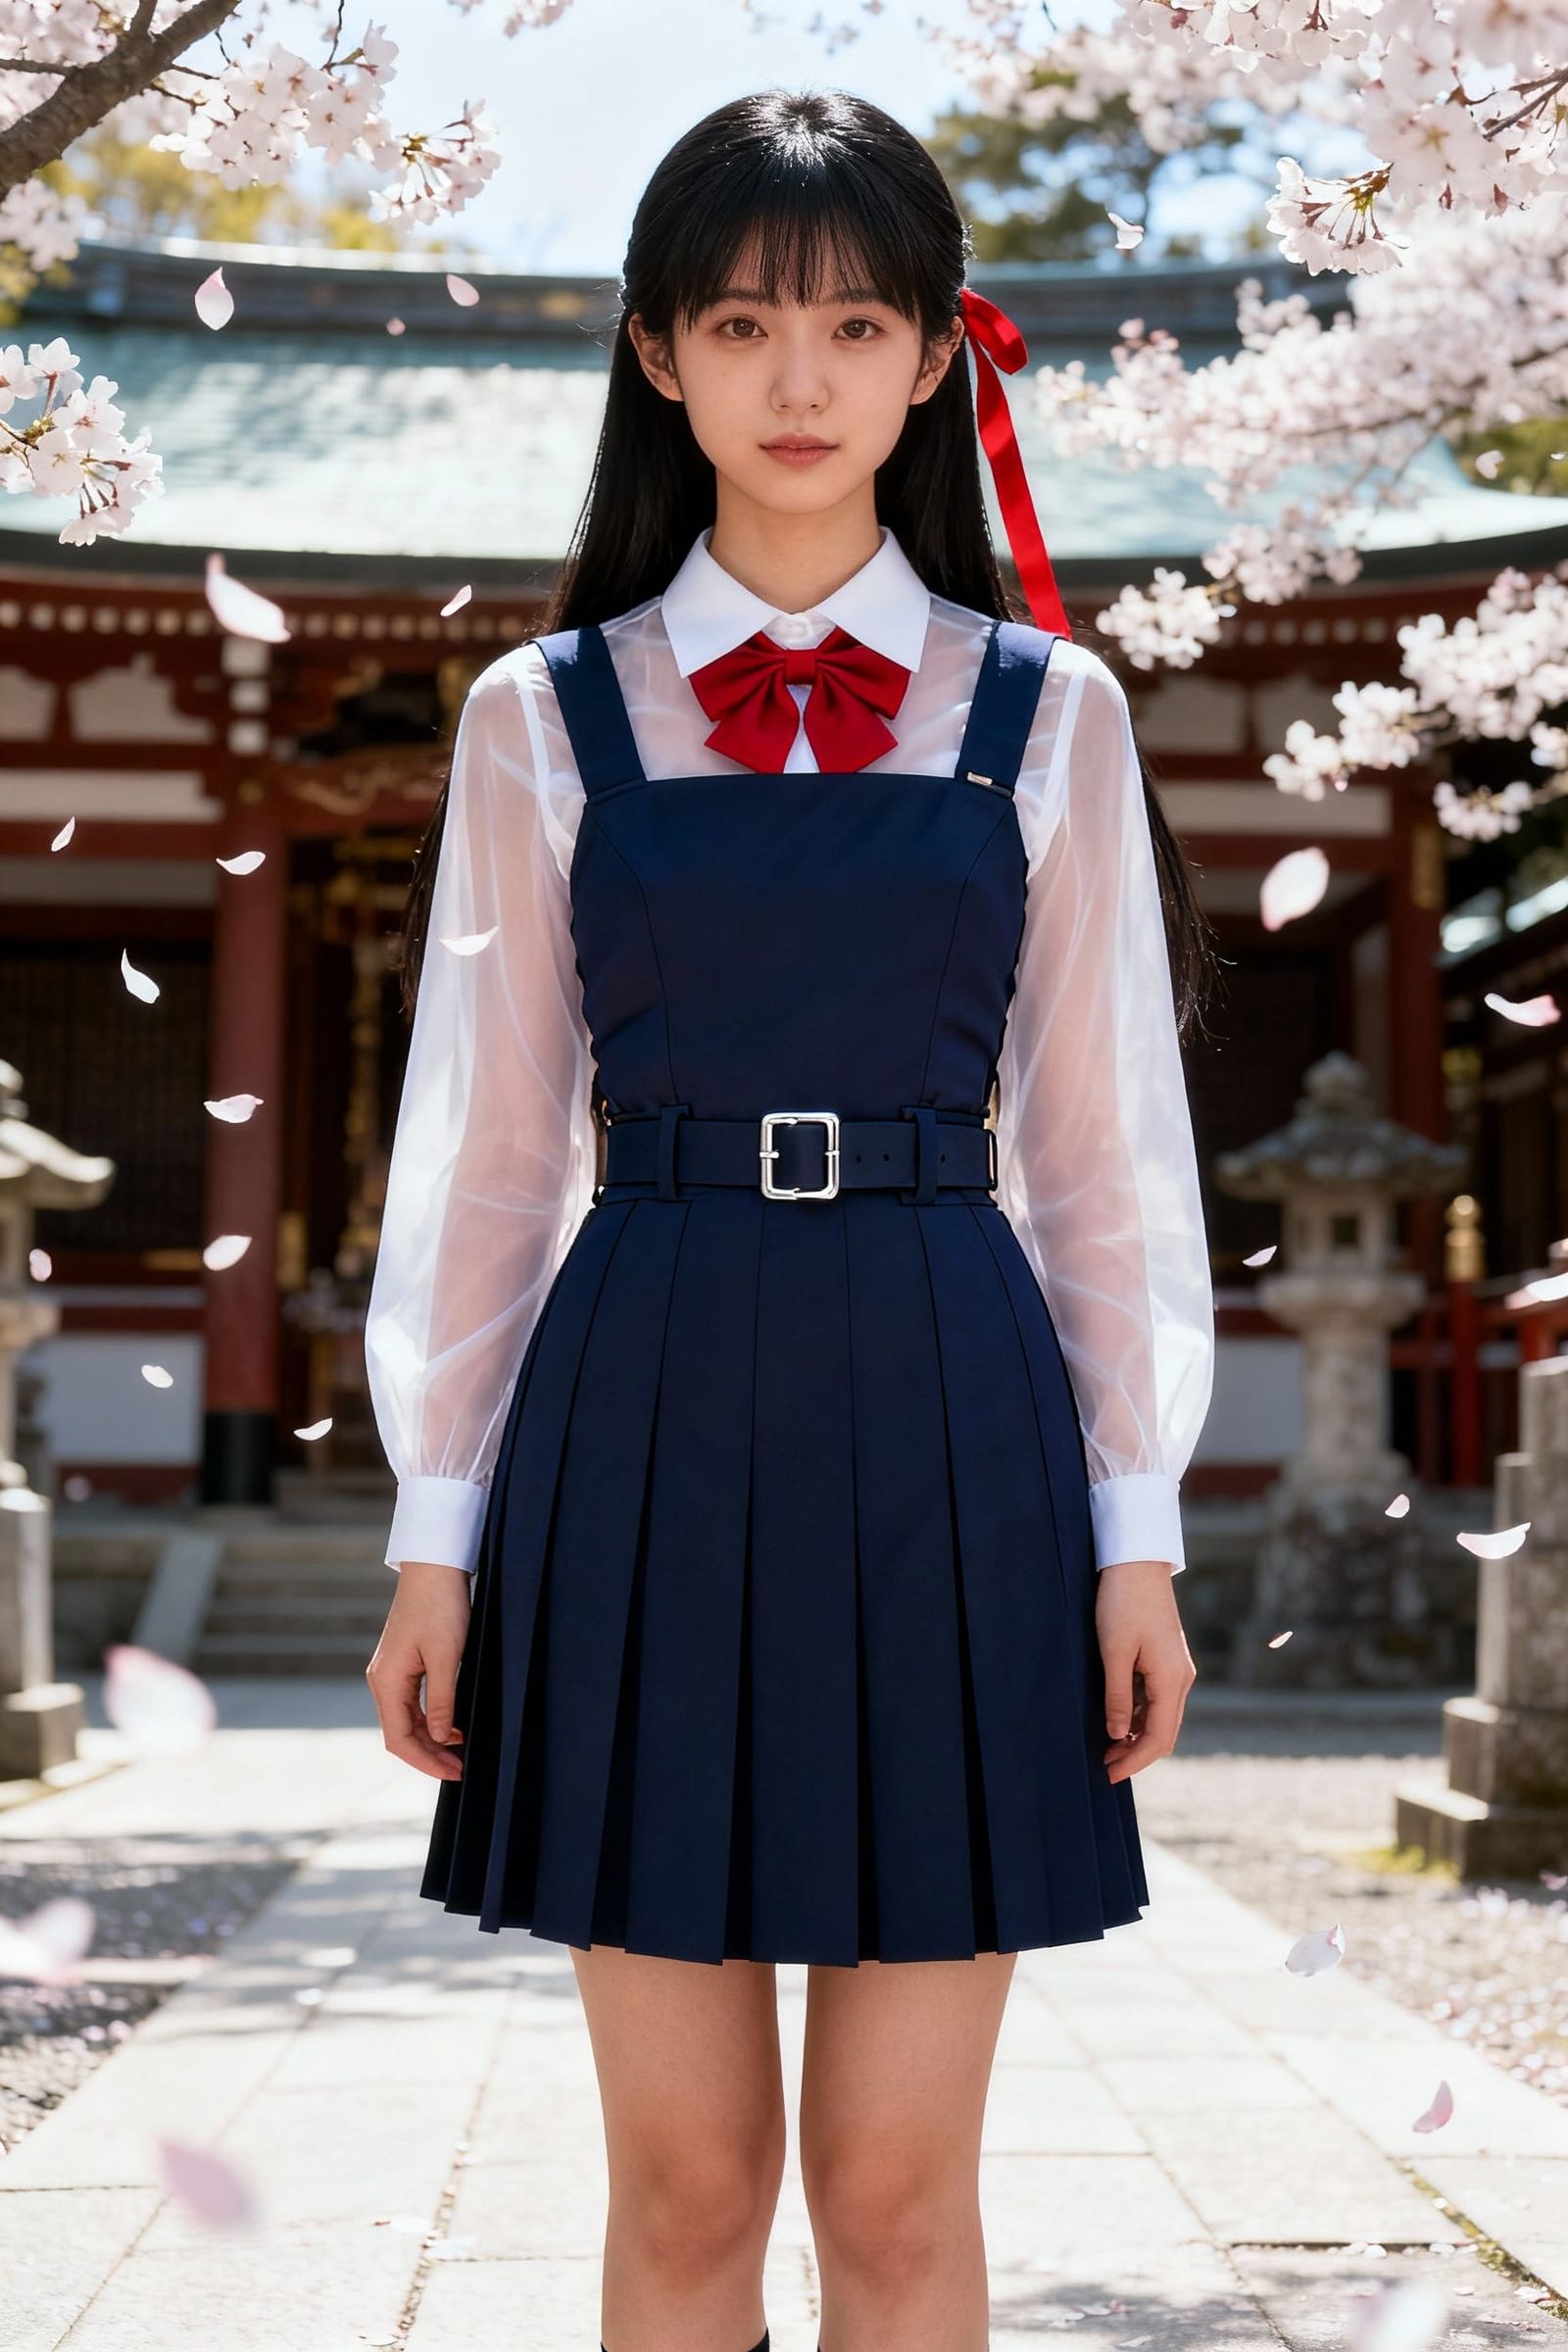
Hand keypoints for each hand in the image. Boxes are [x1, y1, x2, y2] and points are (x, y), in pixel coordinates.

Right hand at [365, 1560, 471, 1781]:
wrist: (434, 1568)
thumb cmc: (441, 1606)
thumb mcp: (448, 1656)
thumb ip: (442, 1700)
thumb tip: (438, 1737)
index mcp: (387, 1681)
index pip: (398, 1739)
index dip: (425, 1762)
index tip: (454, 1773)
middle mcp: (382, 1681)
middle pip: (400, 1734)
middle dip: (429, 1756)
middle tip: (461, 1769)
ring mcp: (390, 1673)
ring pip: (406, 1721)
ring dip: (430, 1740)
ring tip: (459, 1753)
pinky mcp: (402, 1665)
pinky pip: (412, 1704)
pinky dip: (430, 1720)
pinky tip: (452, 1727)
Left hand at [1095, 1559, 1195, 1783]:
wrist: (1137, 1564)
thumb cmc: (1123, 1604)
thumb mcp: (1114, 1652)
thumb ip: (1117, 1696)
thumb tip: (1117, 1736)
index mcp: (1172, 1680)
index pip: (1158, 1737)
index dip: (1134, 1761)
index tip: (1109, 1774)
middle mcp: (1182, 1679)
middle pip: (1164, 1733)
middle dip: (1136, 1754)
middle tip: (1105, 1767)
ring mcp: (1177, 1670)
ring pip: (1160, 1718)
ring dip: (1136, 1736)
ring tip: (1106, 1748)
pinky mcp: (1168, 1661)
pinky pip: (1156, 1700)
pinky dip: (1138, 1716)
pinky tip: (1116, 1720)